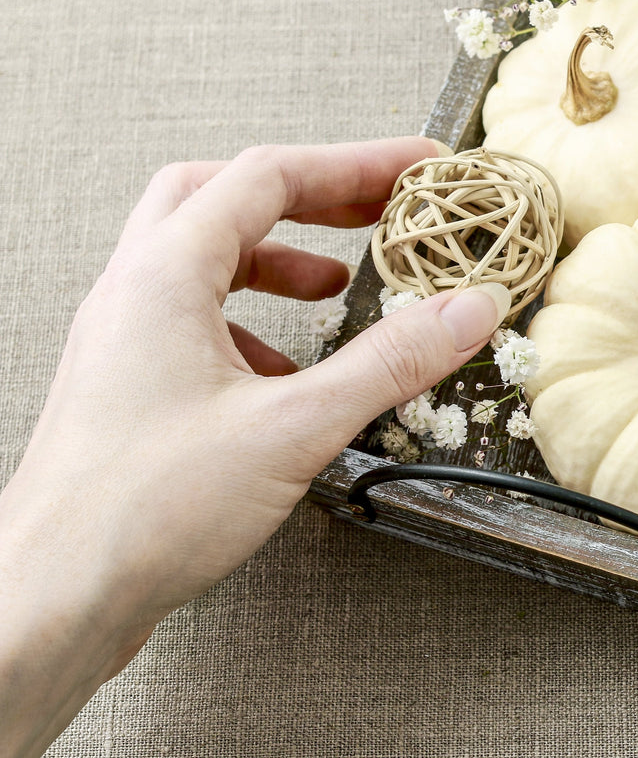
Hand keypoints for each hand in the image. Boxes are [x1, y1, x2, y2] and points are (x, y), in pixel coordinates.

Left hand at [0, 139, 509, 659]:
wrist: (55, 593)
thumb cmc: (142, 511)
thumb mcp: (294, 427)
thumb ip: (388, 362)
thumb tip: (462, 310)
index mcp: (165, 275)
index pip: (268, 176)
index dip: (354, 163)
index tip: (416, 170)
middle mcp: (133, 292)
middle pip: (221, 197)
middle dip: (308, 196)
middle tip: (373, 208)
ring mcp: (123, 339)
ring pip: (200, 260)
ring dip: (275, 258)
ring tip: (335, 285)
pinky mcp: (128, 387)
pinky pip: (191, 321)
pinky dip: (251, 322)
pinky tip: (287, 370)